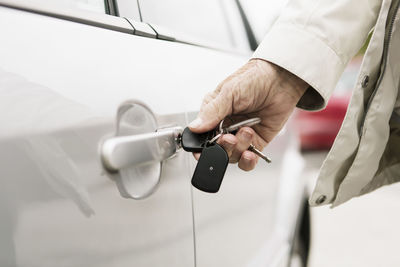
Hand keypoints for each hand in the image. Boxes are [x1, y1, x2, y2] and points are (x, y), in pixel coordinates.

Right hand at [188, 59, 307, 170]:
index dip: (202, 146)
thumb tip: (194, 127)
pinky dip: (247, 162)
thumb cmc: (255, 78)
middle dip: (223, 147)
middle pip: (216, 150)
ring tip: (247, 132)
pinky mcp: (256, 142)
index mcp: (213, 114)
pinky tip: (249, 154)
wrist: (282, 79)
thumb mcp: (229, 92)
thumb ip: (212, 112)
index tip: (207, 146)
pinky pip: (248, 161)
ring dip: (238, 149)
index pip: (201, 136)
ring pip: (231, 156)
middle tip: (230, 137)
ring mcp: (240, 135)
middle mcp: (225, 126)